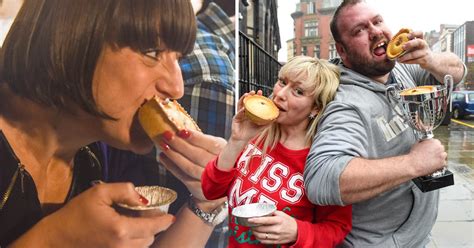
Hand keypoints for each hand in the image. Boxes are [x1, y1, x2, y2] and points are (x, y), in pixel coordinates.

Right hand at [38, 183, 173, 247]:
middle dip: (153, 227)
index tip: (170, 217)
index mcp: (121, 229)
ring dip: (144, 237)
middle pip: (150, 239)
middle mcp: (122, 247)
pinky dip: (134, 244)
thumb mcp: (98, 194)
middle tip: (147, 215)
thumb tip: (143, 197)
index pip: (153, 227)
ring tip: (137, 224)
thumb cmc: (75, 215)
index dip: (164, 221)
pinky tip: (127, 234)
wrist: (54, 241)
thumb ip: (124, 190)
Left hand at [158, 129, 225, 209]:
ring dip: (174, 155)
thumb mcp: (219, 148)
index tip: (181, 131)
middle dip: (180, 144)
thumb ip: (204, 140)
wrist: (223, 185)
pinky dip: (171, 167)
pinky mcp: (199, 189)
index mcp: (228, 153)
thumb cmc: (219, 161)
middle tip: (167, 135)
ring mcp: (209, 181)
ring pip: (189, 167)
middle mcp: (219, 168)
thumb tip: (182, 129)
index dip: (196, 138)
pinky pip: (183, 177)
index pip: (211, 144)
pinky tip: (163, 158)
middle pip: (197, 155)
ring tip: (163, 145)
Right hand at [230, 90, 269, 142]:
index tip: (260, 92)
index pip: (253, 102)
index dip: (257, 97)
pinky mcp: (235, 118)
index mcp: (250, 112)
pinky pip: (238, 114)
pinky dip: (241, 111)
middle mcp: (244, 111)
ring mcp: (239, 114)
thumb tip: (276, 118)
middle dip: (250, 95)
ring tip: (247, 95)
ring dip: (243, 99)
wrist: (242, 139)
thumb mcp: (261, 126)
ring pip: (240, 104)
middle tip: (254, 91)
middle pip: (247, 101)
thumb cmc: (251, 132)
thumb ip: (267, 122)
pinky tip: (244, 109)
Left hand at [247, 211, 297, 244]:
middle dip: (253, 227)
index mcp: (278, 220)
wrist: (297, 232)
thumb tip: (263, 209)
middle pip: (261, 229)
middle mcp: (277, 229)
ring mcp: (276, 236)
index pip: (265, 220)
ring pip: (261, 236)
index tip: (249, 219)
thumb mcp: (282, 214)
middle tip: (250, 224)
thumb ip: (272, 212)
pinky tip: (257, 235)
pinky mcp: (276, 242)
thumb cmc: (288, 221)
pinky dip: (258, 238)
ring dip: (254, 233)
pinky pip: (264, 241)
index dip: (256, 220)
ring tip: (252, 229)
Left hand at [397, 30, 433, 67]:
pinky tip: (402, 61)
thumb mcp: (415, 45)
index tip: (407, 35)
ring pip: (415, 54)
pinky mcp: (424, 60)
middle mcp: (424, 45)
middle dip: (410, 44)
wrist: (430, 60)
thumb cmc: (418, 51)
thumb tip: (393, 37)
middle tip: (402, 47)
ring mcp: (424, 52)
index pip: (420, 33)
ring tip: (398, 59)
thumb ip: (406, 42)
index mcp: (421, 39)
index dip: (414, 33)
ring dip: (405, 56)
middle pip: (419, 42)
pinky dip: (407, 61)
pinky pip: (414, 61)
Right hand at [408, 139, 446, 176]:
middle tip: (430, 155)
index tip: (430, 149)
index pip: (437, 143)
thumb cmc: (414, 155)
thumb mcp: (417, 144)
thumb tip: (426, 142)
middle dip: (436, 151)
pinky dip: (439, 164)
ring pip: (443, 155)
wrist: (413, 164)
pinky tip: (432, 164)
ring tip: (431, 160)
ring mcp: (442, 155)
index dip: (433, 146)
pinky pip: (443, 163)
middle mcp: (440, 147)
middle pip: (441, 148)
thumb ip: (425, 142)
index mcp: (434, 141)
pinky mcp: (443, 163)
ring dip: (439, 157)